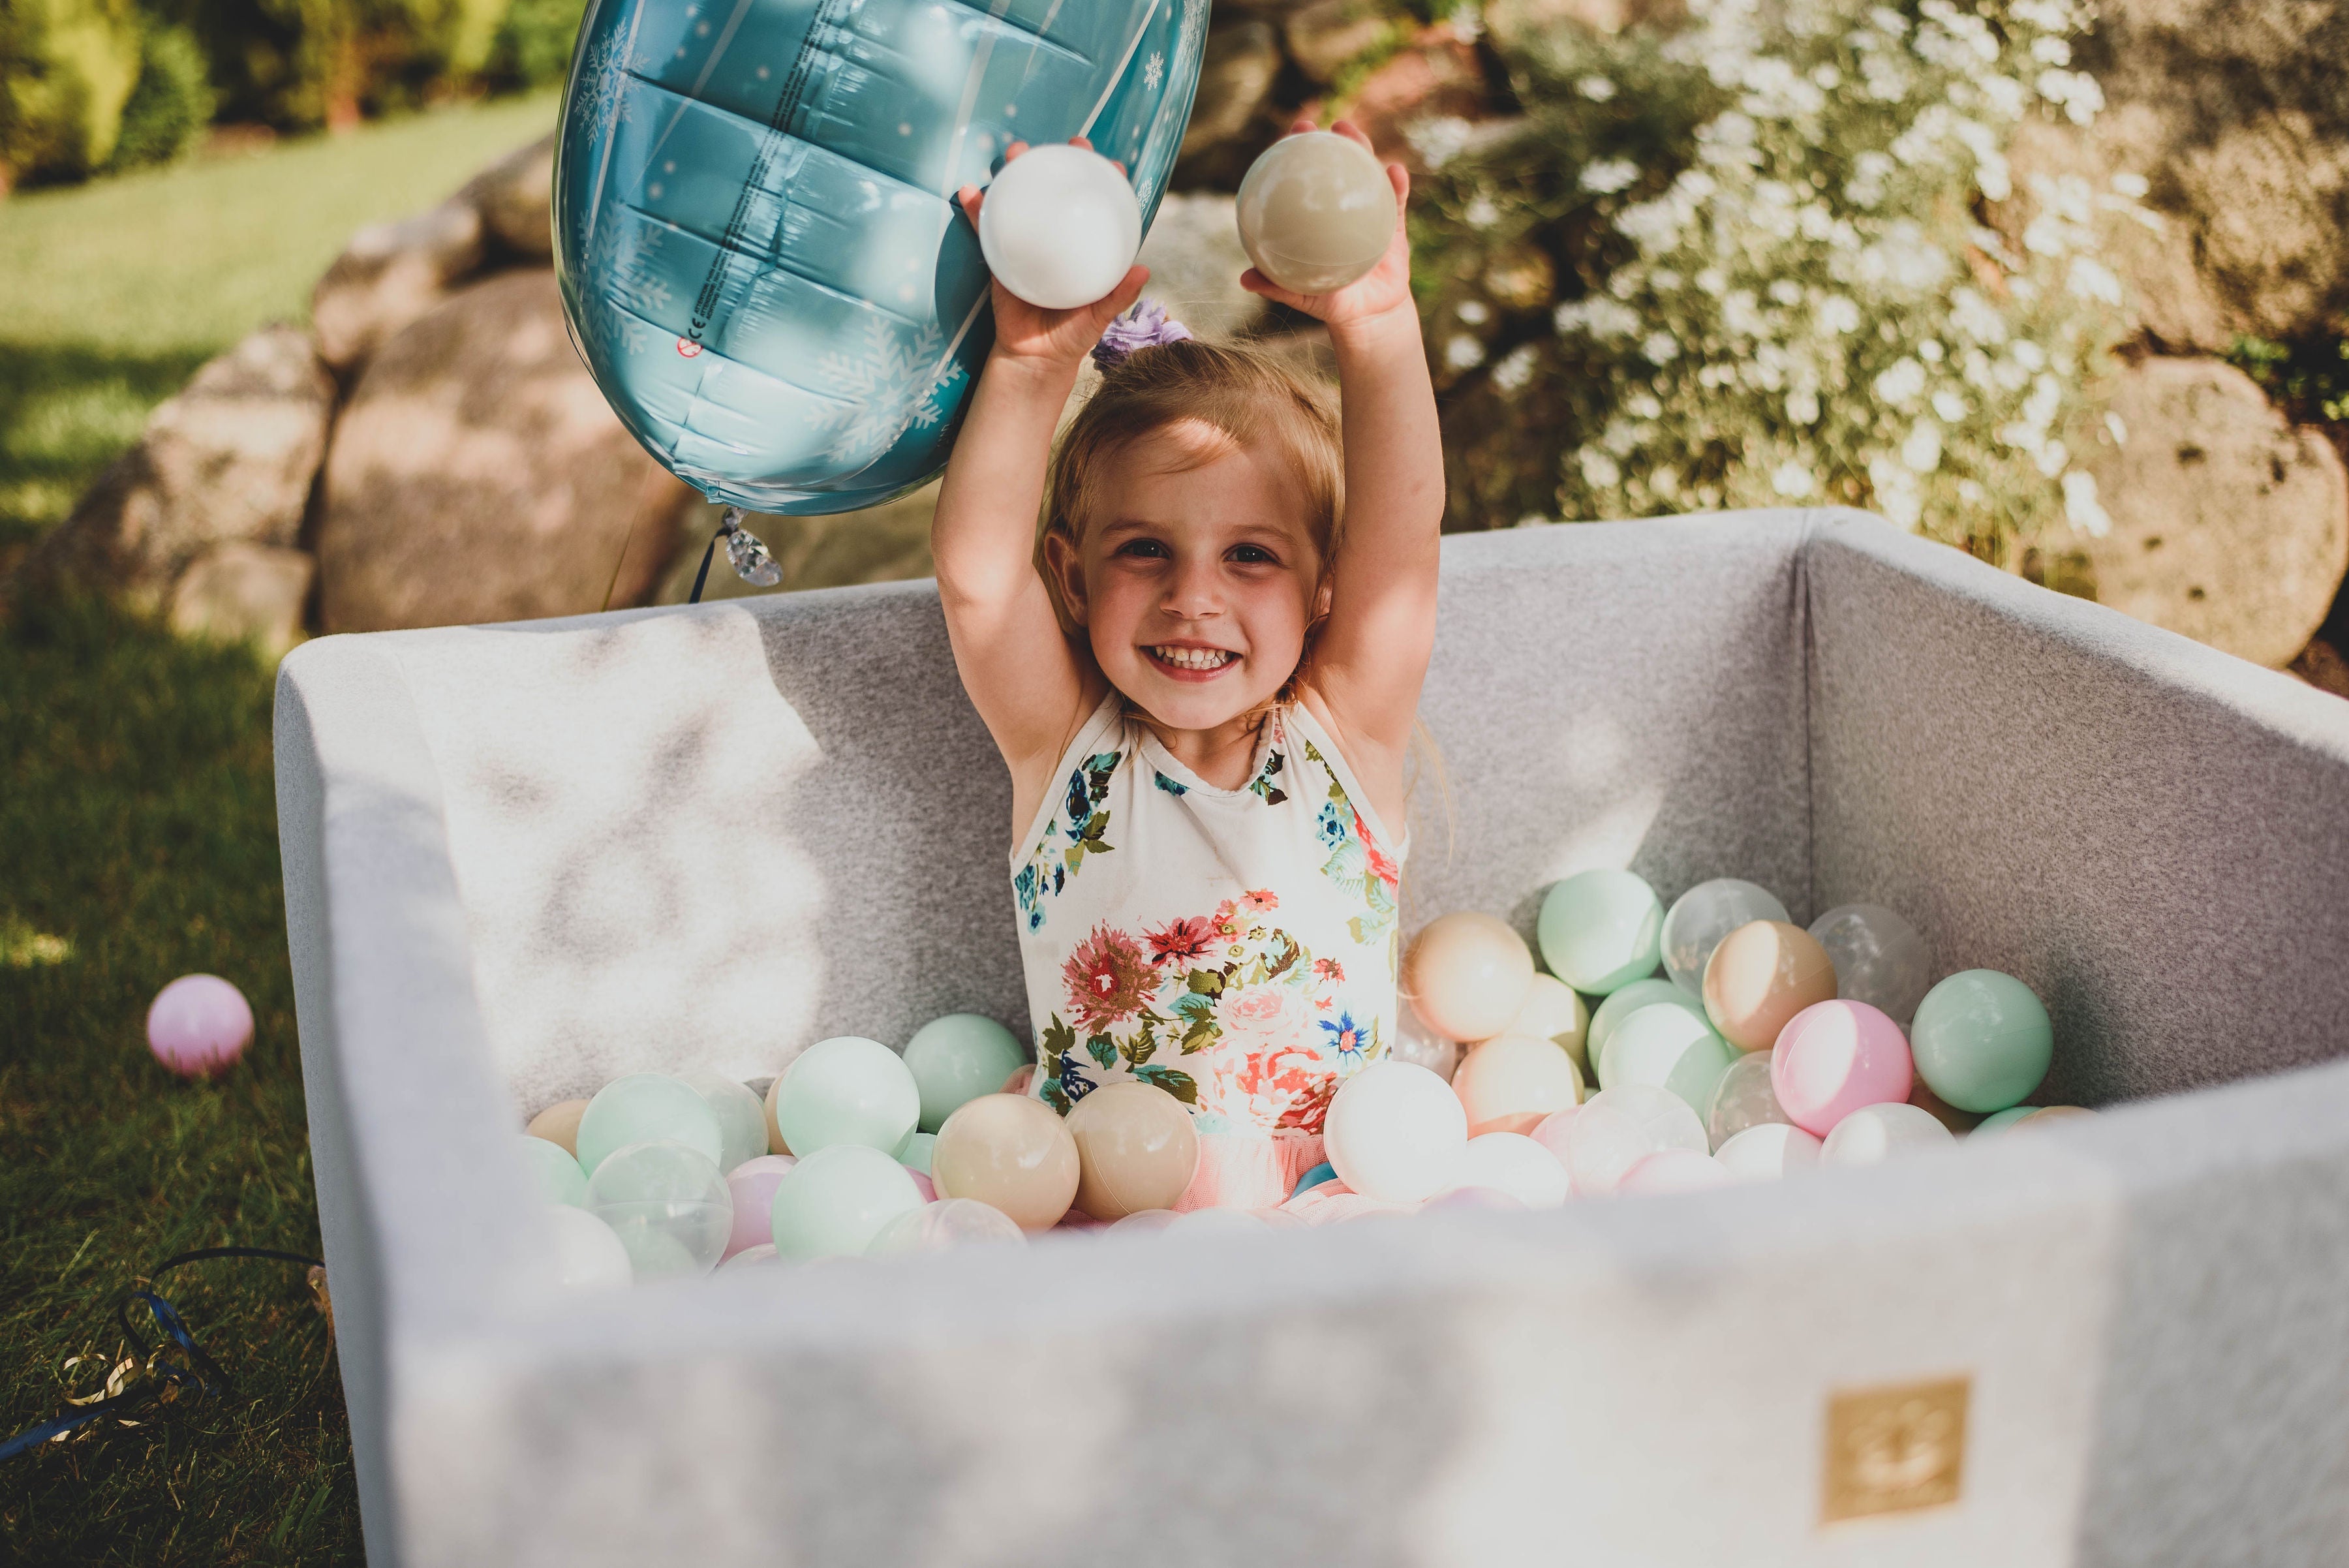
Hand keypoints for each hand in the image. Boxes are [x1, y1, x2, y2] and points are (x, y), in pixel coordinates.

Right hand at [958, 137, 1149, 371]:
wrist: (1032, 358)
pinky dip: (976, 209)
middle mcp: (1055, 239)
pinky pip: (986, 228)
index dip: (1104, 183)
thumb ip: (1118, 297)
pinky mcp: (999, 254)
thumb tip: (1144, 270)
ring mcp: (1026, 243)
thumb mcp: (1098, 318)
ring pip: (1021, 199)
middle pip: (1057, 192)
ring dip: (1015, 171)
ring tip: (1013, 153)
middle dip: (1060, 162)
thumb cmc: (1070, 336)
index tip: (1112, 162)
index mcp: (1081, 249)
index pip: (1096, 209)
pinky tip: (969, 192)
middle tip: (1068, 142)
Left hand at [1239, 119, 1414, 333]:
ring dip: (1363, 148)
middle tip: (1324, 126)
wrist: (1369, 315)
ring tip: (1355, 136)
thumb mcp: (1301, 294)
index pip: (1305, 176)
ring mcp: (1369, 209)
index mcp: (1317, 216)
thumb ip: (1276, 285)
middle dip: (1331, 138)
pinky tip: (1395, 172)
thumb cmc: (1331, 302)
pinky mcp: (1393, 222)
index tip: (1292, 133)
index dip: (1297, 151)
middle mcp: (1341, 206)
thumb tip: (1245, 279)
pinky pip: (1396, 199)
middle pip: (1337, 163)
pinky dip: (1397, 184)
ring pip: (1367, 171)